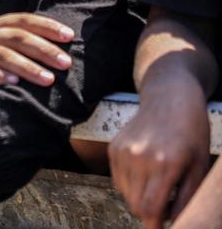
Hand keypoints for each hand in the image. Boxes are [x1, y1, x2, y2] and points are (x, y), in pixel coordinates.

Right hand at [0, 13, 74, 89]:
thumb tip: (31, 49)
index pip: (20, 20)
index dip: (45, 25)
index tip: (69, 34)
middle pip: (15, 36)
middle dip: (43, 48)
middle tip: (66, 61)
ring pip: (0, 53)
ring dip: (26, 65)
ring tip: (48, 80)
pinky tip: (9, 81)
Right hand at [110, 78, 209, 227]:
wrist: (170, 98)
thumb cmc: (191, 133)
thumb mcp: (199, 166)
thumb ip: (187, 197)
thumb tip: (174, 222)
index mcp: (165, 164)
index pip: (150, 208)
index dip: (154, 225)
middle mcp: (140, 158)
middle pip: (135, 204)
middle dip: (149, 213)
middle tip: (163, 209)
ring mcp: (123, 151)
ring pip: (125, 194)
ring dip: (138, 199)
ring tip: (156, 187)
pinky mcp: (114, 147)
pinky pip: (117, 179)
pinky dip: (130, 185)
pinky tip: (145, 173)